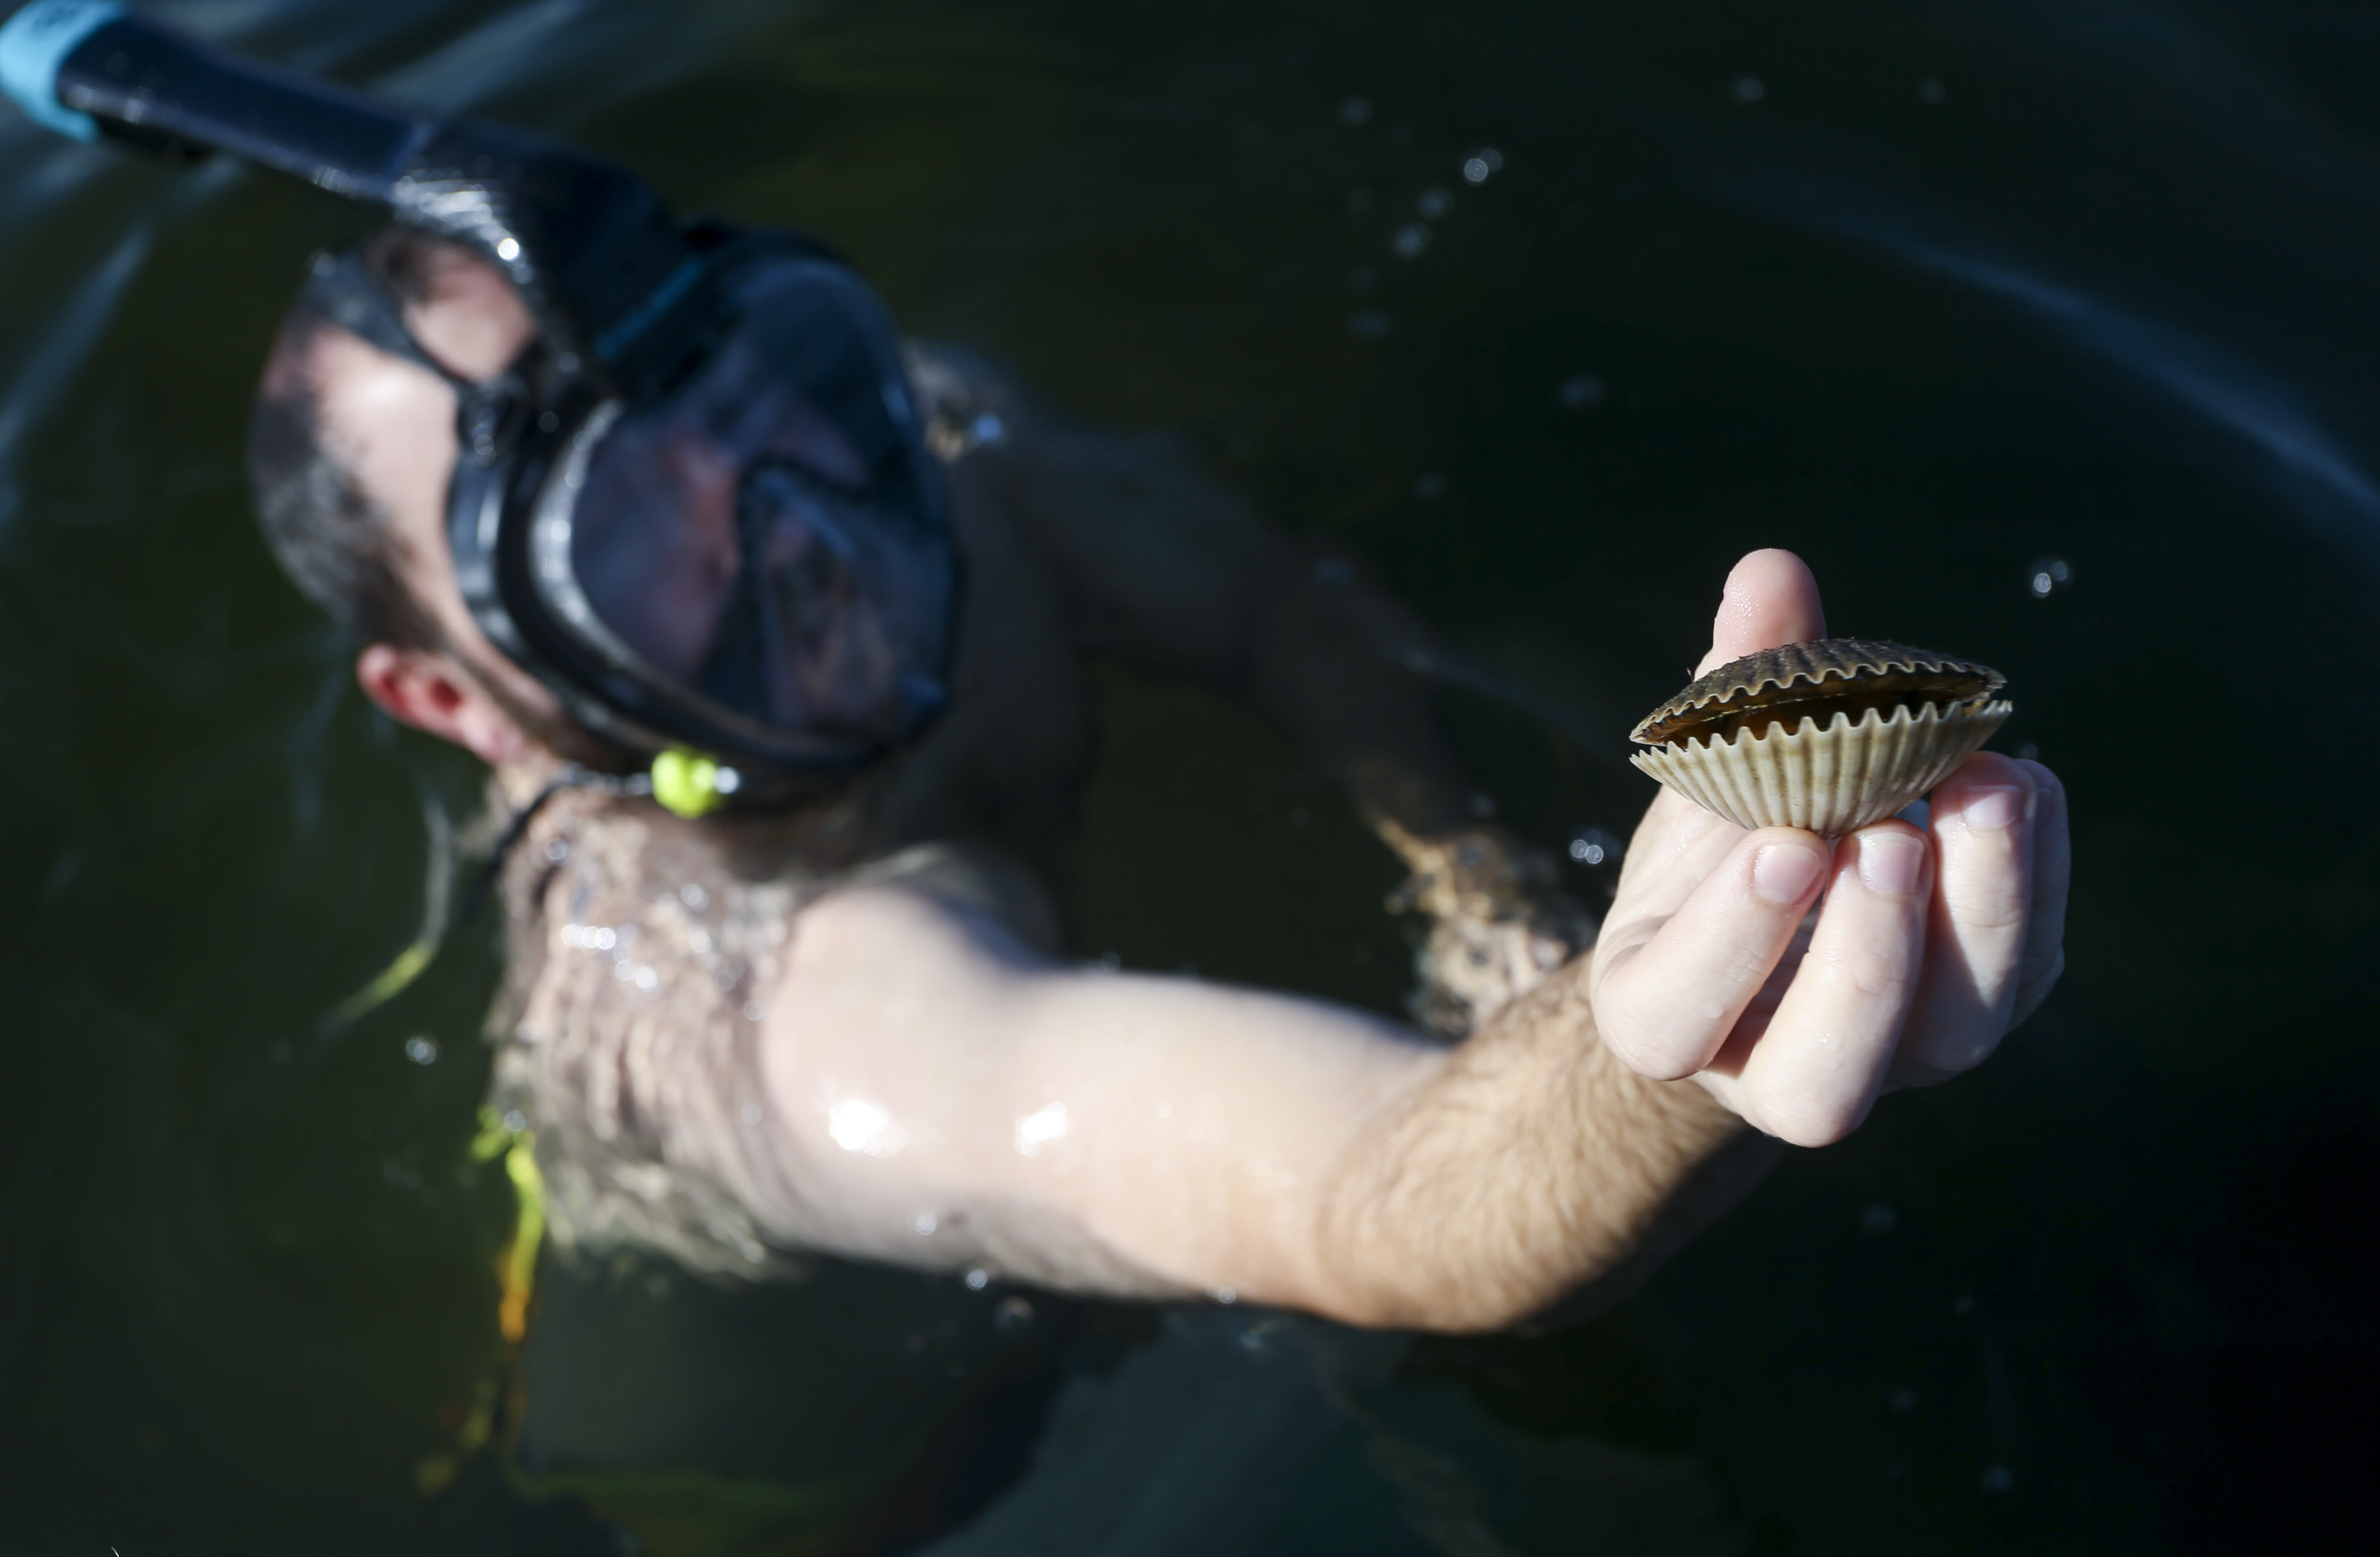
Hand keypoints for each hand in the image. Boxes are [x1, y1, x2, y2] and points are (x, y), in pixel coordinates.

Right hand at [1589, 550, 2069, 1144]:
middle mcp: (1781, 1073)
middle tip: (1891, 834)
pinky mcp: (1979, 1013)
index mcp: (1667, 1021)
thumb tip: (1771, 570)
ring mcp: (1894, 1058)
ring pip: (1949, 1038)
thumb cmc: (1711, 858)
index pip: (1682, 1014)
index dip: (1734, 940)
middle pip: (1828, 1076)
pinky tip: (2022, 781)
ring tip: (1988, 785)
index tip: (1783, 845)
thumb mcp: (1696, 782)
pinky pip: (2028, 968)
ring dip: (1980, 911)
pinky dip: (2036, 873)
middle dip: (1869, 954)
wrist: (1772, 932)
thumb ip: (1735, 690)